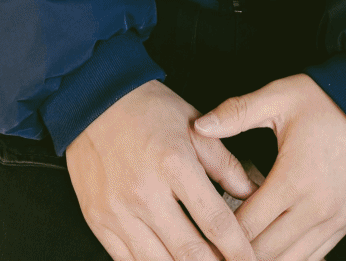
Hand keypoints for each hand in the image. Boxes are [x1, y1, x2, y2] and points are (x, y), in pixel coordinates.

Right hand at [68, 80, 257, 260]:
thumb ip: (225, 164)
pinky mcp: (98, 220)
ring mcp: (118, 210)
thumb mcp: (195, 126)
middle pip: (190, 252)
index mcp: (175, 164)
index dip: (238, 249)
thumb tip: (251, 194)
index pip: (216, 222)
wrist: (94, 100)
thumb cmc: (147, 110)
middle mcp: (145, 192)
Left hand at [195, 75, 345, 260]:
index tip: (202, 234)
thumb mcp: (280, 98)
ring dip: (264, 259)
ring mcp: (334, 220)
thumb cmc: (328, 100)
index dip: (219, 235)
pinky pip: (315, 257)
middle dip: (236, 254)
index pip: (246, 226)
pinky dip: (291, 259)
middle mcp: (315, 208)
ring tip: (239, 254)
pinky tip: (272, 253)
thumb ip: (236, 113)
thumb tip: (199, 125)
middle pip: (265, 252)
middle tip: (214, 250)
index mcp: (293, 179)